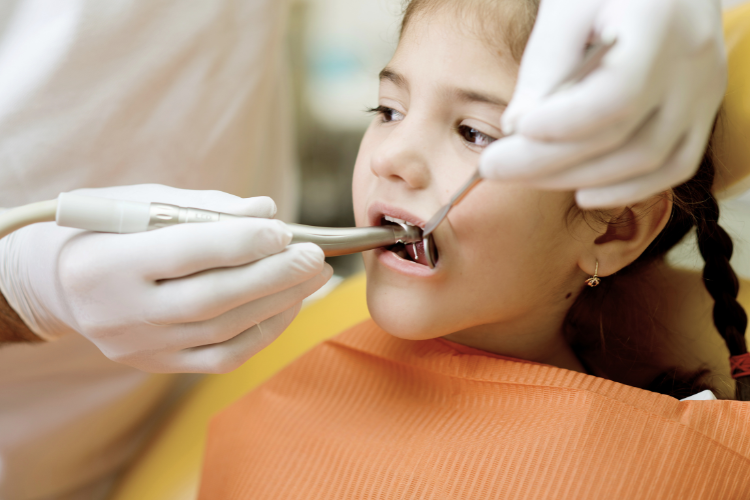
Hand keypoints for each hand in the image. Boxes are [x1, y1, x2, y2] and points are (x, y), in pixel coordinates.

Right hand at [0, 184, 331, 372]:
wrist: (62, 286)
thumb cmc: (108, 232)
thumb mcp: (141, 204)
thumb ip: (203, 208)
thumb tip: (267, 211)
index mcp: (106, 262)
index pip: (185, 252)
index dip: (240, 242)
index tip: (283, 231)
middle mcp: (120, 312)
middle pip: (211, 299)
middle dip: (272, 276)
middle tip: (314, 257)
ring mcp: (140, 346)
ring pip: (223, 331)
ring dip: (278, 302)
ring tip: (313, 276)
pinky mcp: (159, 365)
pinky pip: (223, 358)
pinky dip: (264, 332)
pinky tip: (288, 304)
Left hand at [480, 0, 726, 208]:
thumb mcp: (566, 5)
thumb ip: (544, 64)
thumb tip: (516, 129)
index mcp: (659, 24)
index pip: (615, 95)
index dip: (562, 123)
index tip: (514, 129)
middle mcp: (691, 64)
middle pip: (621, 138)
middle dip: (547, 161)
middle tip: (494, 166)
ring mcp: (703, 92)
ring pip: (644, 161)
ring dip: (576, 178)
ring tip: (524, 174)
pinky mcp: (703, 112)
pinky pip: (673, 167)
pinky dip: (626, 189)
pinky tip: (581, 193)